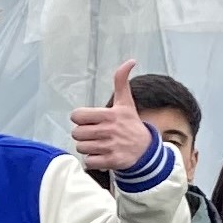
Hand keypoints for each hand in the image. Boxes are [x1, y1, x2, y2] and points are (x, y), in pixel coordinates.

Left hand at [68, 60, 155, 177]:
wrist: (146, 149)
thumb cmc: (131, 124)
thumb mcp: (126, 103)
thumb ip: (121, 82)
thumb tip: (130, 61)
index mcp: (110, 114)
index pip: (77, 116)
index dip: (80, 119)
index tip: (89, 121)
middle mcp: (109, 130)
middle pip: (76, 133)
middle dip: (83, 134)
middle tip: (94, 134)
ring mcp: (110, 146)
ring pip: (81, 147)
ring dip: (87, 147)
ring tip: (98, 144)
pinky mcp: (112, 161)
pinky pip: (88, 161)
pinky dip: (92, 160)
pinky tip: (101, 154)